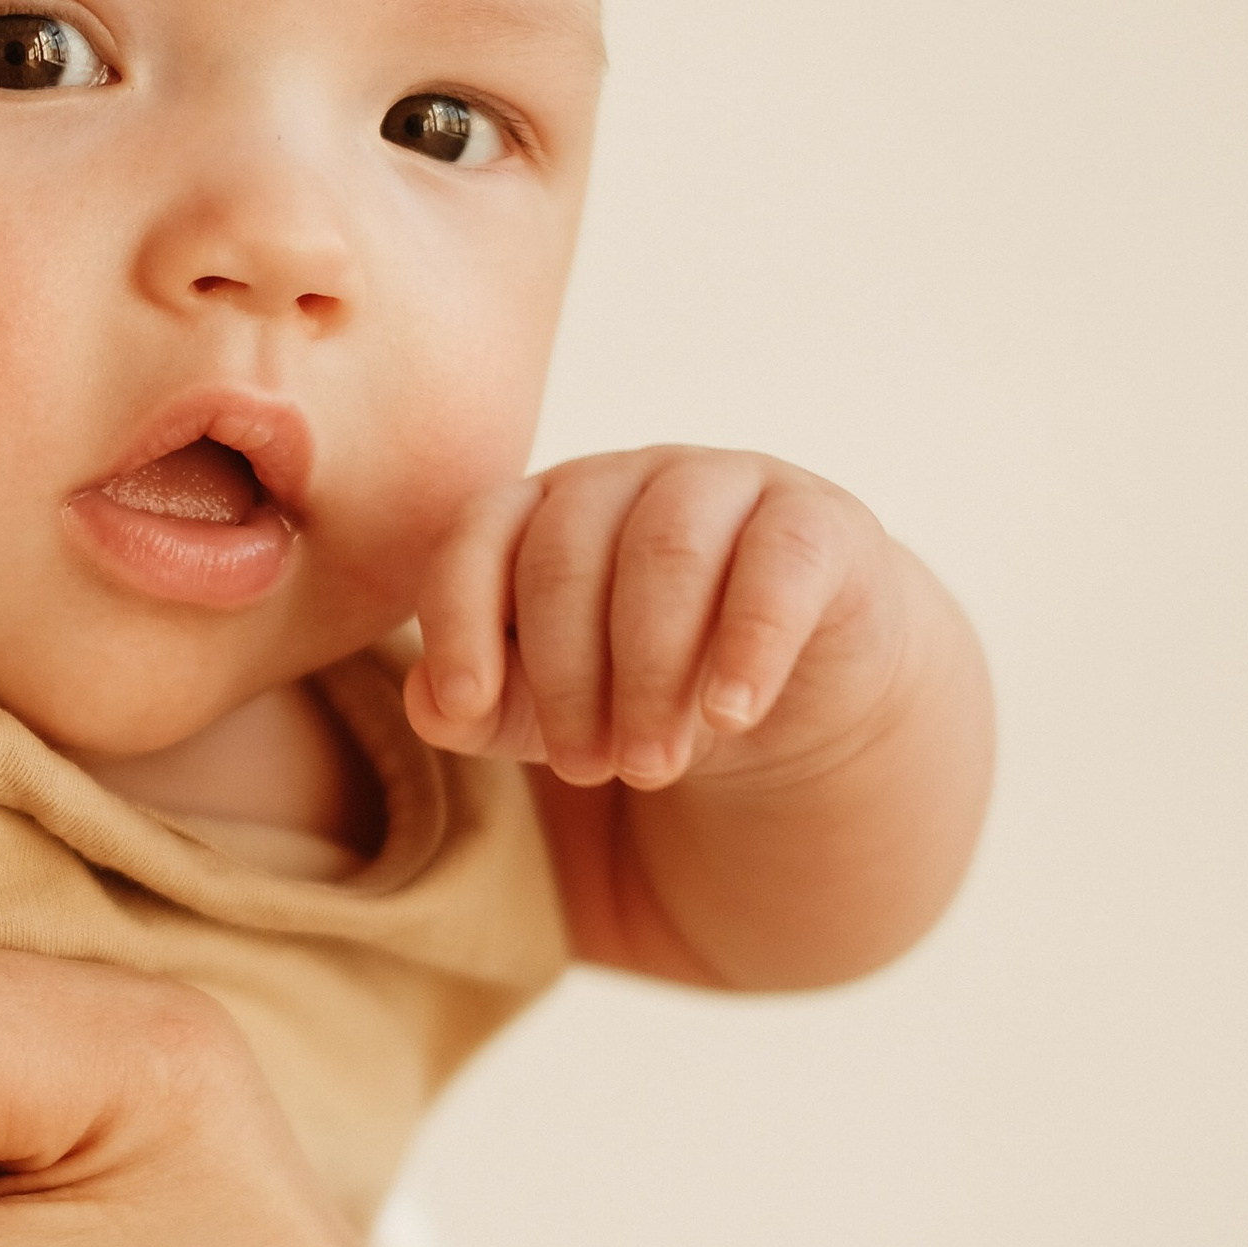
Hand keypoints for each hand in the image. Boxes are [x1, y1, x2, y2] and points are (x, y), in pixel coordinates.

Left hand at [405, 447, 993, 989]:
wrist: (794, 697)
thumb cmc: (646, 693)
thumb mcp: (554, 714)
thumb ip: (484, 707)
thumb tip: (431, 705)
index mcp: (545, 507)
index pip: (480, 533)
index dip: (460, 618)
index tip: (468, 707)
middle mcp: (628, 477)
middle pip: (567, 552)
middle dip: (567, 677)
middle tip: (584, 769)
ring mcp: (726, 483)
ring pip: (666, 551)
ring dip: (648, 674)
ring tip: (650, 768)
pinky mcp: (816, 522)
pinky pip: (778, 561)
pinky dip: (748, 643)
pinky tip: (728, 715)